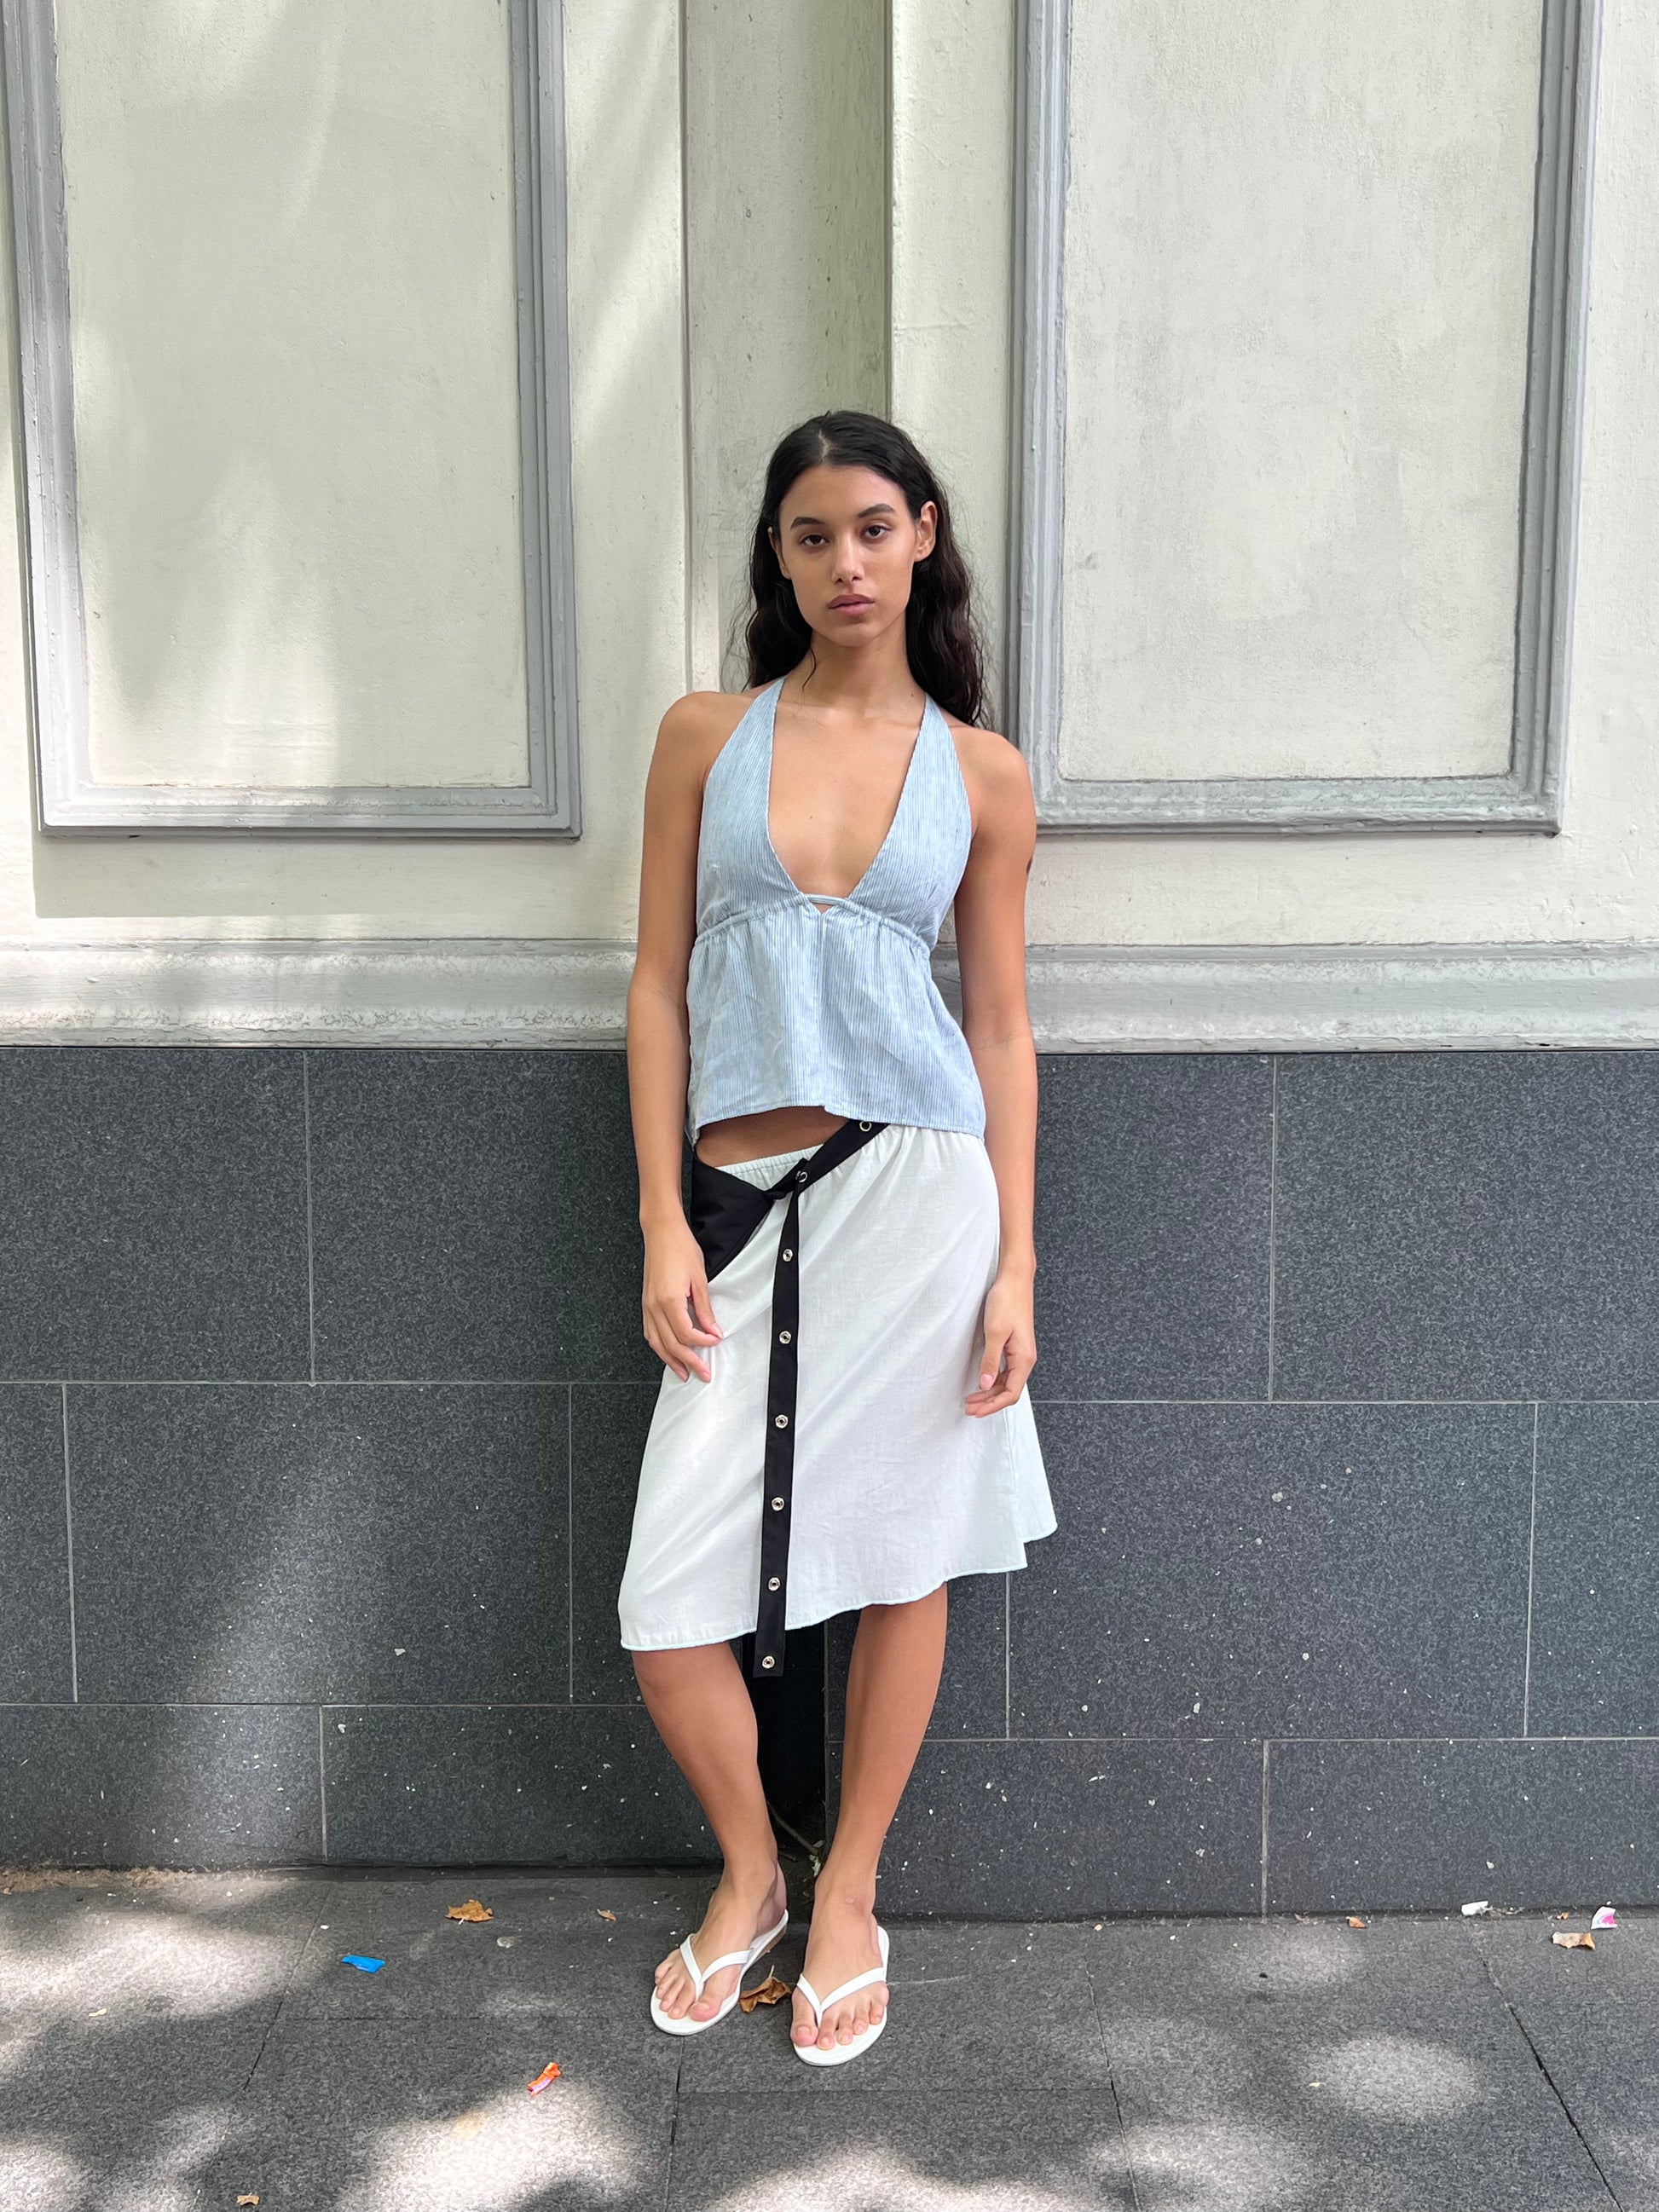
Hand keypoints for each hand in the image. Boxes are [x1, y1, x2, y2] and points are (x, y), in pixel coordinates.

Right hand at [642, 1219, 723, 1380]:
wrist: (662, 1231)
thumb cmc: (681, 1249)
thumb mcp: (700, 1279)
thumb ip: (705, 1309)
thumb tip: (713, 1331)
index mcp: (669, 1301)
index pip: (687, 1334)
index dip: (703, 1342)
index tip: (716, 1342)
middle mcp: (654, 1306)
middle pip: (671, 1344)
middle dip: (689, 1362)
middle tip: (703, 1374)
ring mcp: (647, 1305)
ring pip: (657, 1342)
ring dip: (671, 1360)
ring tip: (684, 1373)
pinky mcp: (645, 1302)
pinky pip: (650, 1332)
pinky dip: (659, 1346)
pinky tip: (667, 1352)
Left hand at [966, 1268, 1035, 1415]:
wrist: (1014, 1280)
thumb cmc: (1007, 1302)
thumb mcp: (995, 1332)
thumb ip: (991, 1360)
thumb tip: (986, 1384)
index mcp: (1024, 1359)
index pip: (1011, 1393)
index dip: (993, 1406)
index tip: (975, 1411)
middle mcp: (1025, 1359)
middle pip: (1009, 1391)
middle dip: (989, 1403)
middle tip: (968, 1408)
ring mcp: (1020, 1353)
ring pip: (1007, 1382)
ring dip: (990, 1393)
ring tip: (971, 1399)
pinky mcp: (1015, 1347)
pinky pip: (1006, 1371)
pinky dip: (993, 1380)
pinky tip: (982, 1382)